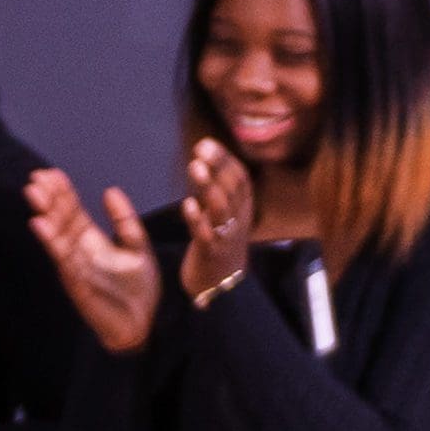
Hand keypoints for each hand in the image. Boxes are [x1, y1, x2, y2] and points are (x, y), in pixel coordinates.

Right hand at [28, 169, 165, 353]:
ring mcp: (75, 268)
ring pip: (56, 236)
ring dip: (44, 214)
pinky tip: (40, 224)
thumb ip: (124, 221)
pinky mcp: (77, 284)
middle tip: (36, 177)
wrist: (144, 326)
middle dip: (49, 199)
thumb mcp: (137, 247)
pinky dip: (51, 241)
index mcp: (92, 242)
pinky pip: (62, 259)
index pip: (73, 212)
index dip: (63, 193)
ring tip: (33, 193)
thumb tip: (109, 190)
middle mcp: (79, 252)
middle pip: (60, 220)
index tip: (51, 173)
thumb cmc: (139, 290)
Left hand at [175, 139, 260, 308]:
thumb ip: (215, 190)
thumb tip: (203, 158)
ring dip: (208, 186)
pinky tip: (186, 204)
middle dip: (218, 166)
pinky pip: (207, 234)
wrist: (223, 287)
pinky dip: (197, 219)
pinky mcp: (212, 253)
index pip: (239, 178)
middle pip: (232, 188)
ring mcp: (227, 236)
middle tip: (201, 148)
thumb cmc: (219, 244)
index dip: (225, 159)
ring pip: (221, 208)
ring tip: (195, 167)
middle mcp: (239, 219)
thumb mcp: (223, 214)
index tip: (207, 143)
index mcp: (242, 208)